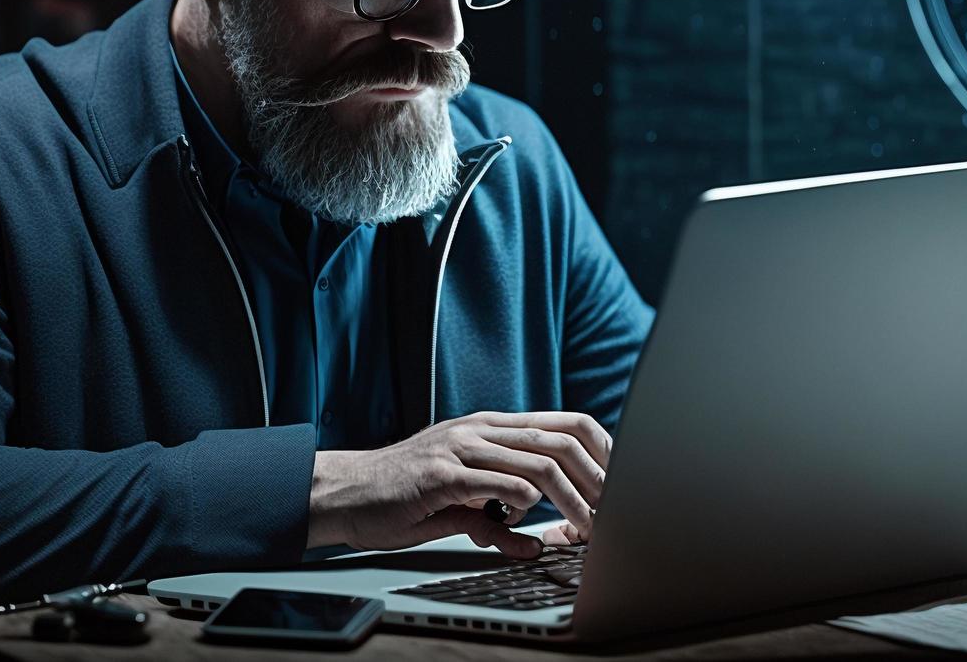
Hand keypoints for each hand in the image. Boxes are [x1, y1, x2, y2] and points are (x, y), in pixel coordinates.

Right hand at [306, 411, 608, 558]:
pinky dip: (523, 509)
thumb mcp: (460, 500)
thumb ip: (498, 515)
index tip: (619, 483)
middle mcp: (479, 430)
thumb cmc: (402, 494)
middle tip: (614, 513)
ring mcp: (460, 448)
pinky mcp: (440, 475)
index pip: (564, 423)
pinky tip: (526, 528)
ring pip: (537, 464)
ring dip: (570, 501)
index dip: (601, 451)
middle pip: (560, 442)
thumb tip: (534, 543)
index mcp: (490, 428)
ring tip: (584, 528)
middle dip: (596, 480)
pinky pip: (498, 486)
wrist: (347, 491)